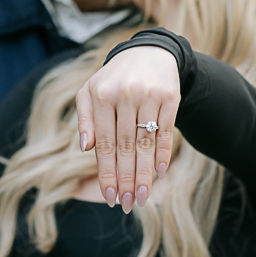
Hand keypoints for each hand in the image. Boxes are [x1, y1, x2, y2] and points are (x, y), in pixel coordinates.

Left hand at [75, 45, 179, 211]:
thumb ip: (84, 119)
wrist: (149, 52)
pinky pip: (165, 131)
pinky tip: (159, 173)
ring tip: (143, 197)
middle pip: (126, 147)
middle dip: (127, 180)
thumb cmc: (114, 79)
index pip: (104, 143)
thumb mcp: (90, 91)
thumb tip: (85, 148)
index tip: (110, 197)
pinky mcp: (170, 97)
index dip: (107, 173)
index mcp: (101, 95)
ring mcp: (149, 95)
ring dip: (145, 174)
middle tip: (128, 204)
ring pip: (146, 143)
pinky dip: (162, 154)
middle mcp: (125, 95)